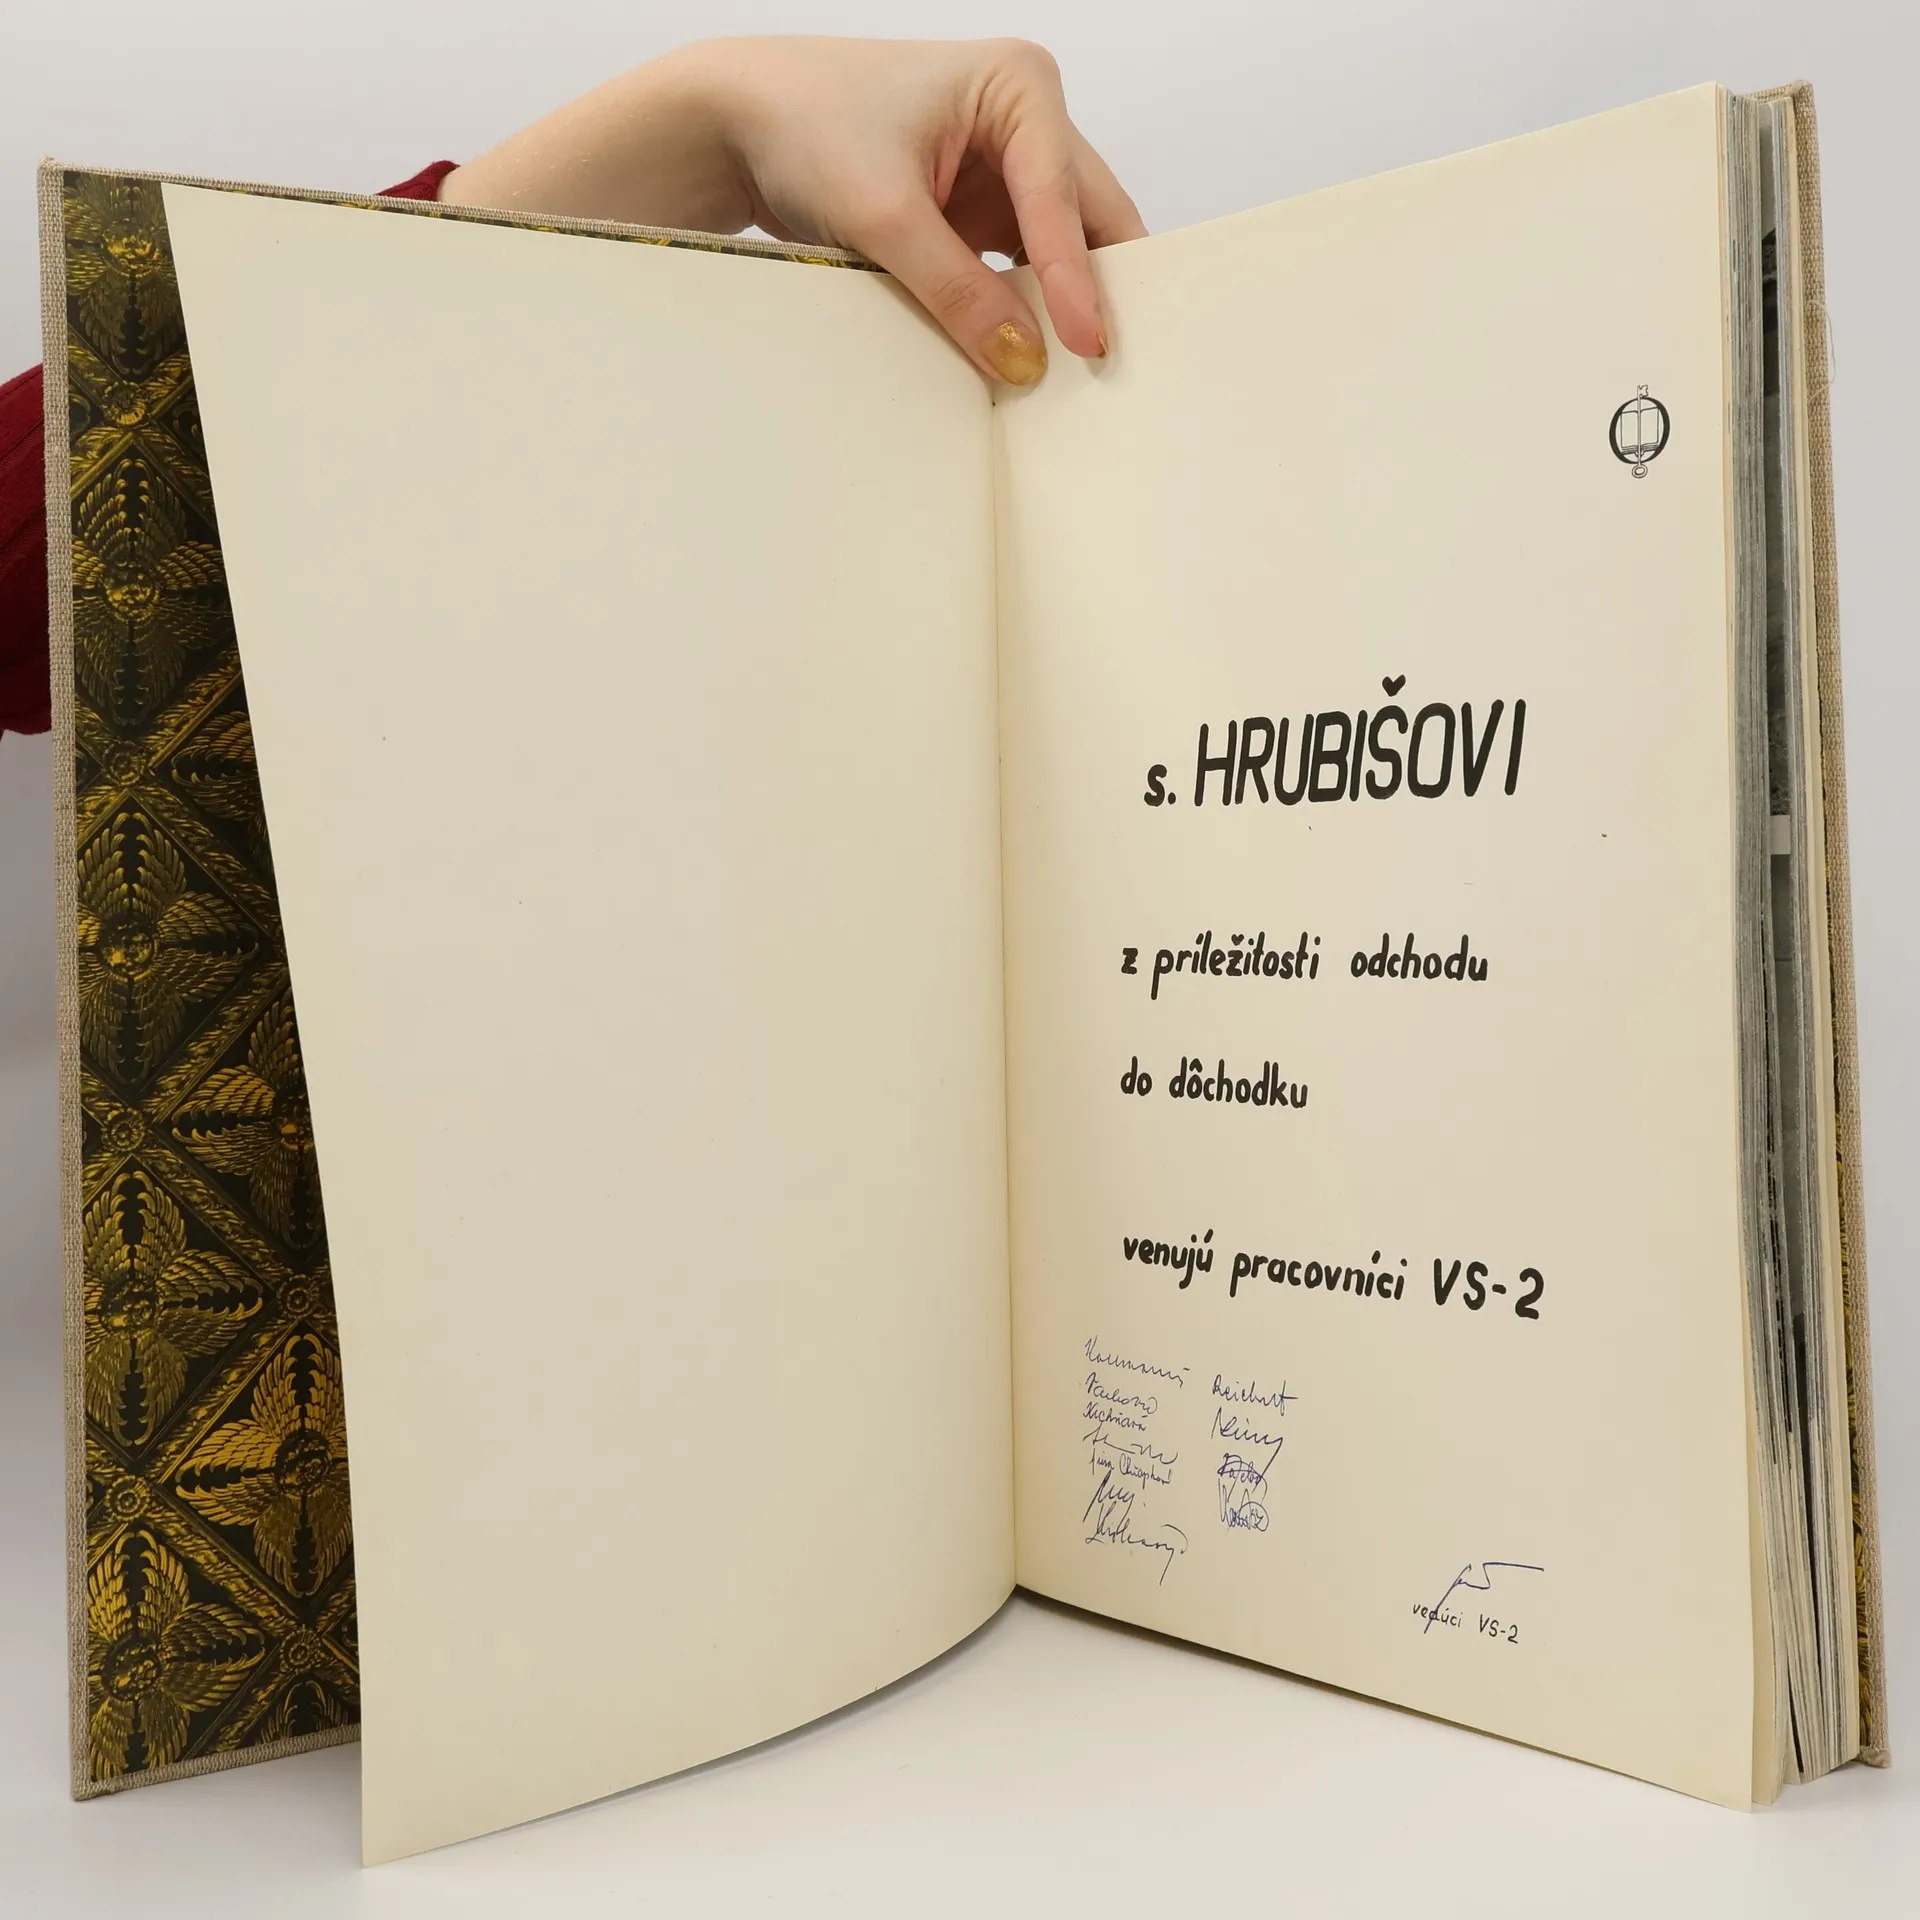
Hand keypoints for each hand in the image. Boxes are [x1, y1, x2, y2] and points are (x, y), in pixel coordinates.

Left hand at [441, 37, 1145, 384]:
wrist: (738, 124)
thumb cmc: (804, 124)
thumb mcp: (883, 216)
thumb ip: (958, 291)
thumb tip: (1022, 361)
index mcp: (1018, 84)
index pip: (1062, 195)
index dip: (1077, 275)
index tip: (1088, 343)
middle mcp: (1024, 120)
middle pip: (1086, 217)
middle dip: (1098, 287)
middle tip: (1115, 365)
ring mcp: (1004, 169)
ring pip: (1060, 249)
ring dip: (1063, 306)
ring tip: (1084, 375)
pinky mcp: (977, 213)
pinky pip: (1018, 270)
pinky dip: (1023, 311)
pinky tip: (1029, 359)